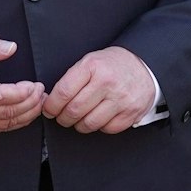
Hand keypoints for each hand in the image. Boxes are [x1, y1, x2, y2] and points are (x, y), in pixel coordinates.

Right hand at [0, 35, 44, 132]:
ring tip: (39, 102)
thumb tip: (10, 48)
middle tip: (41, 91)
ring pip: (3, 123)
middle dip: (28, 103)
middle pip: (4, 112)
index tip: (33, 85)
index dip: (19, 93)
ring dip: (25, 114)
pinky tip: (26, 113)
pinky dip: (15, 122)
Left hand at [41, 46, 156, 133]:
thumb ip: (72, 79)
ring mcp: (120, 99)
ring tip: (77, 119)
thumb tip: (51, 99)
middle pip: (75, 110)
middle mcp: (107, 82)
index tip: (48, 109)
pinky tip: (97, 118)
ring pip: (89, 123)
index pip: (64, 92)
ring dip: (78, 125)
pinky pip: (107, 129)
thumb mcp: (90, 61)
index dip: (52, 105)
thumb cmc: (111, 65)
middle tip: (61, 117)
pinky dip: (98, 127)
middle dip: (62, 118)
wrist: (142, 65)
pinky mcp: (131, 113)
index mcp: (93, 66)